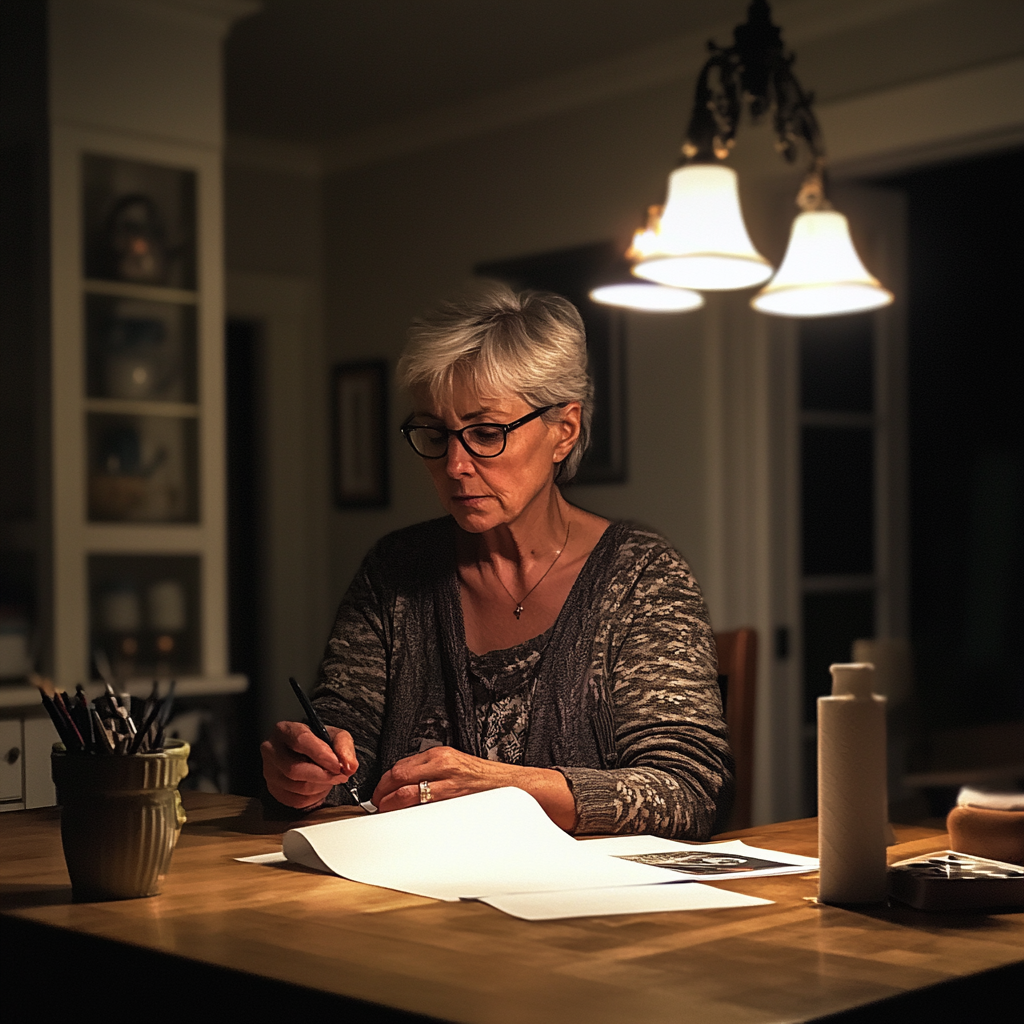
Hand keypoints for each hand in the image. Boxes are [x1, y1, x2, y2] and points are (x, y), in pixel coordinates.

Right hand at [261, 721, 357, 809]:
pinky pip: (296, 801)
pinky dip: (314, 797)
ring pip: (297, 787)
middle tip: (341, 775)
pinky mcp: (274, 789)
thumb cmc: (318, 742)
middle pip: (295, 769)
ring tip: (331, 778)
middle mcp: (272, 750)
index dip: (321, 755)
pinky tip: (320, 787)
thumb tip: (349, 766)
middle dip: (323, 775)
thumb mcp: (334, 735)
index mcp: (285, 730)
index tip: (337, 765)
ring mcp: (269, 771)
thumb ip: (344, 746)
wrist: (304, 752)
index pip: (301, 740)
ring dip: (321, 786)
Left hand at [371, 746, 576, 829]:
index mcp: (441, 754)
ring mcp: (449, 786)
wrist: (516, 787)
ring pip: (407, 795)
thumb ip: (431, 770)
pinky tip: (407, 823)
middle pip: (398, 779)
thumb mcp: (456, 764)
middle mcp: (443, 766)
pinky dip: (411, 818)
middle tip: (378, 805)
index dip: (384, 782)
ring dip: (391, 807)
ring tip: (388, 815)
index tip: (380, 791)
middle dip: (382, 795)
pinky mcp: (455, 803)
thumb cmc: (486, 778)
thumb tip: (404, 782)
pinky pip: (425, 811)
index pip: (400, 766)